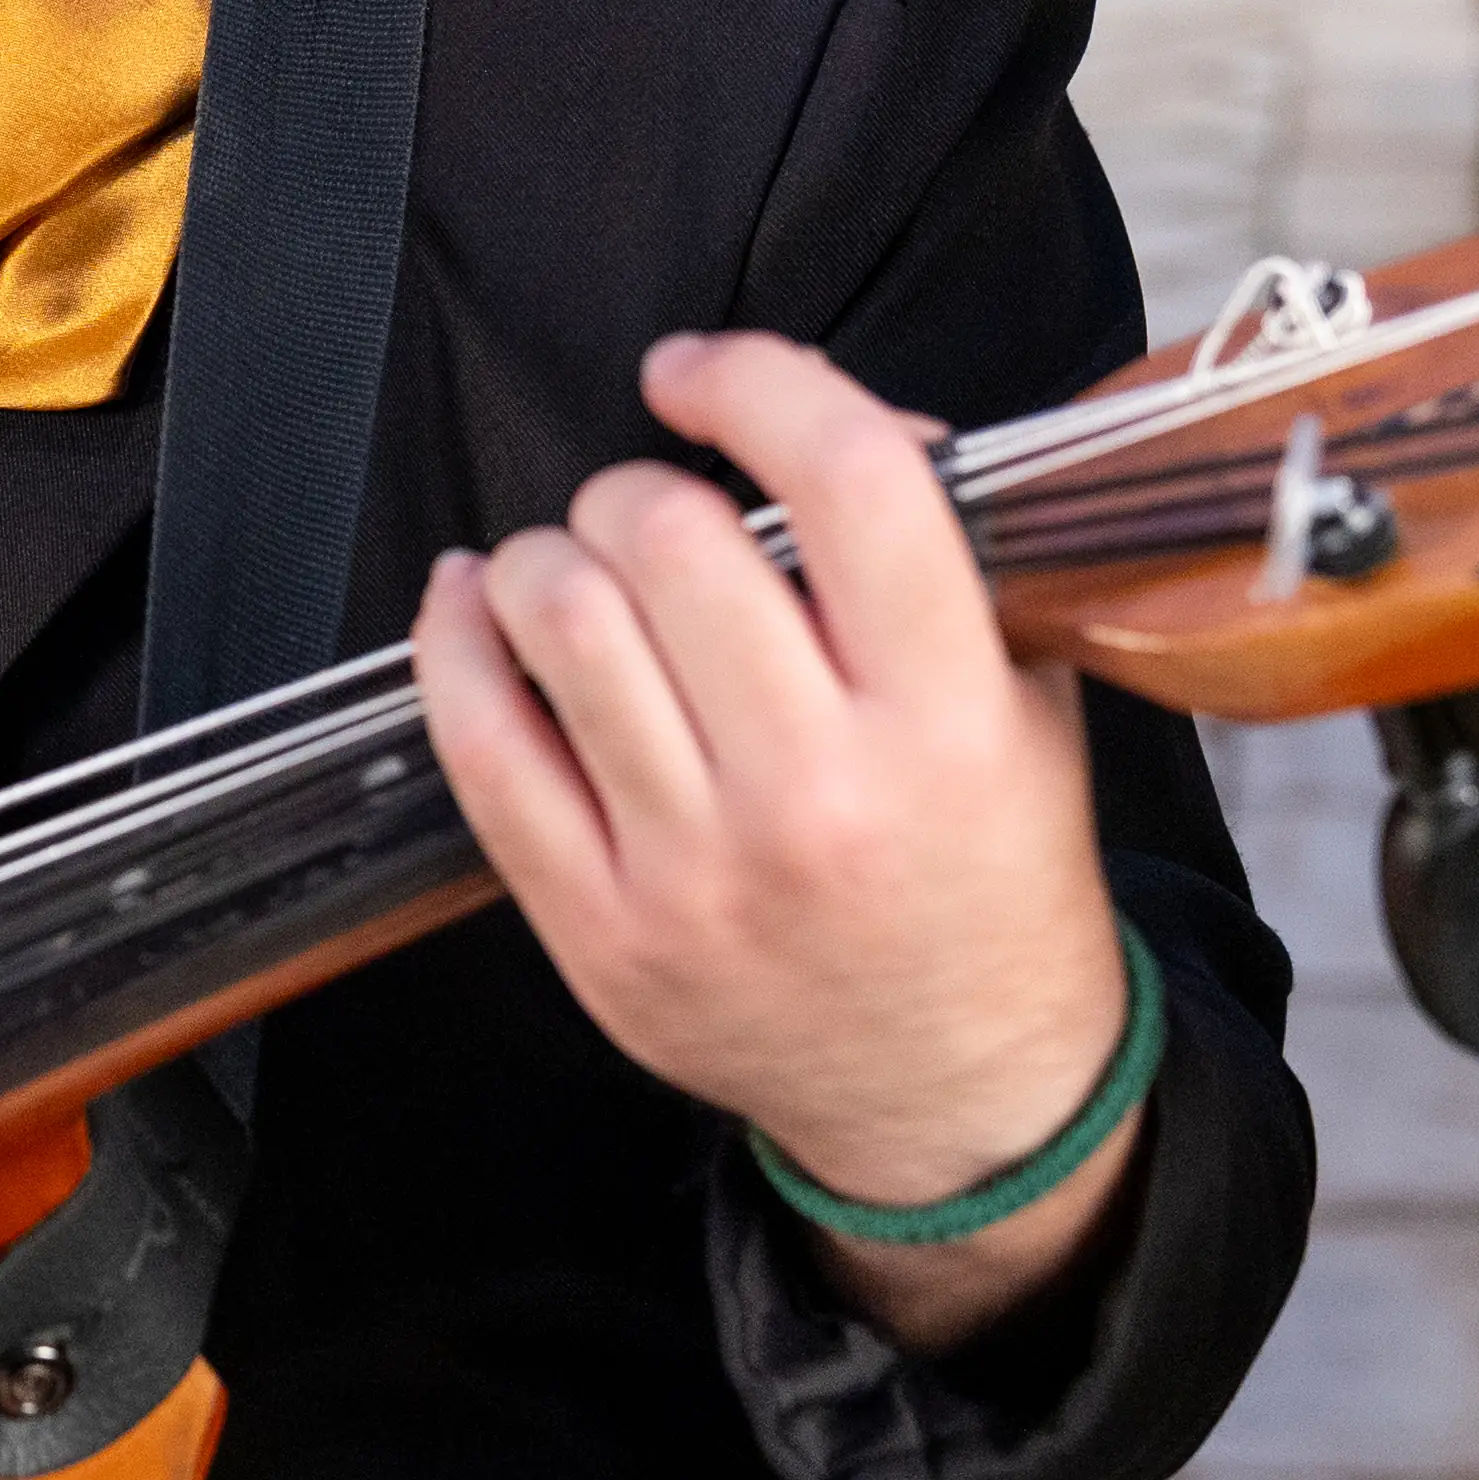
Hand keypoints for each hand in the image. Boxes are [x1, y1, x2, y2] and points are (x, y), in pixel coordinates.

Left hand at [411, 333, 1137, 1349]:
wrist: (962, 1103)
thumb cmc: (988, 880)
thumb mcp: (1024, 709)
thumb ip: (944, 558)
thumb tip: (825, 415)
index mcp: (950, 722)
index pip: (847, 482)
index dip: (753, 382)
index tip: (699, 376)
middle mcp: (822, 791)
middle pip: (670, 537)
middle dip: (638, 491)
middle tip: (649, 519)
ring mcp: (697, 867)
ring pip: (561, 619)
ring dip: (545, 558)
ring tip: (573, 571)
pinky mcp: (598, 928)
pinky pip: (481, 743)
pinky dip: (454, 642)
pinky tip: (474, 608)